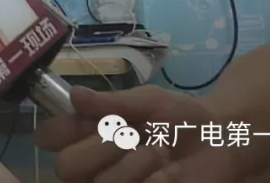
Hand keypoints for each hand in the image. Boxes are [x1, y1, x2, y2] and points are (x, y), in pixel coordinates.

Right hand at [35, 85, 242, 182]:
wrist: (223, 143)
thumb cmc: (181, 117)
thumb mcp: (149, 102)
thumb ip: (111, 103)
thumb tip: (74, 95)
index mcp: (87, 131)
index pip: (47, 136)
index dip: (54, 132)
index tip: (83, 123)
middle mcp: (91, 163)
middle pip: (65, 167)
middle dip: (102, 147)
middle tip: (133, 136)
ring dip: (134, 165)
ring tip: (161, 153)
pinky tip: (172, 174)